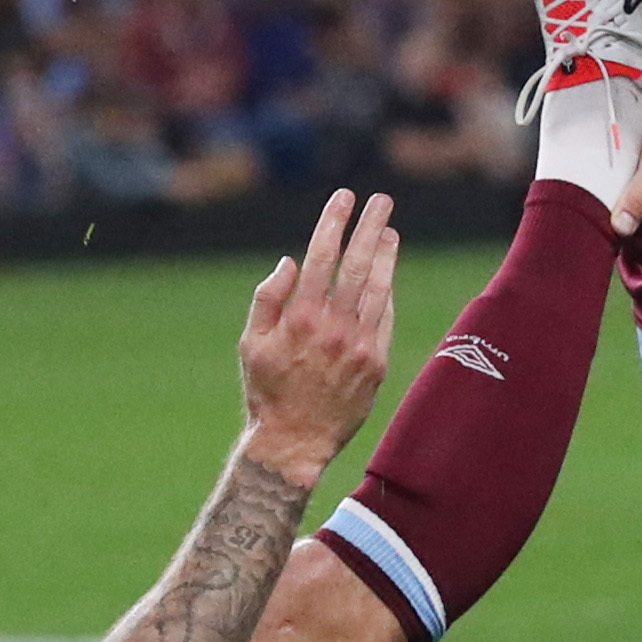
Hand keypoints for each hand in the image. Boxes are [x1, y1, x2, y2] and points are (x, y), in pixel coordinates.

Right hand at [236, 188, 398, 488]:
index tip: (344, 198)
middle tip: (381, 200)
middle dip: (370, 227)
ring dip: (386, 256)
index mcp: (301, 319)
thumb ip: (268, 298)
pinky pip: (385, 320)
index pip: (322, 257)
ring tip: (390, 232)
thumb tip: (291, 261)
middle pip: (359, 265)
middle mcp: (334, 329)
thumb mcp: (250, 343)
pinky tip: (387, 276)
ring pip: (379, 290)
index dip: (334, 223)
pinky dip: (387, 293)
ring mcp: (360, 347)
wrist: (294, 443)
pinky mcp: (376, 365)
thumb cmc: (266, 391)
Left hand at [608, 81, 641, 236]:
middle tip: (602, 171)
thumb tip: (621, 229)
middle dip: (621, 190)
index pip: (633, 219)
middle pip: (640, 204)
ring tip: (616, 160)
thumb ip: (640, 195)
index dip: (612, 206)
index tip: (592, 190)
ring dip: (631, 177)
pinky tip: (636, 153)